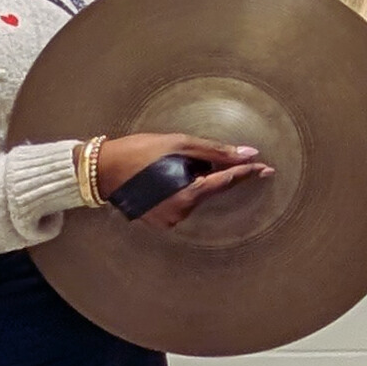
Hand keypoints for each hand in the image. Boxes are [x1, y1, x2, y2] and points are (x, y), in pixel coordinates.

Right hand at [98, 131, 271, 231]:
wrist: (99, 170)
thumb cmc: (138, 152)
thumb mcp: (178, 144)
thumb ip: (216, 151)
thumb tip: (248, 153)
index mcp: (188, 195)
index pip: (226, 182)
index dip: (247, 173)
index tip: (267, 169)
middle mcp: (182, 213)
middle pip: (208, 188)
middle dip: (206, 170)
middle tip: (184, 155)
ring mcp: (170, 220)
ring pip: (193, 195)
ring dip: (190, 178)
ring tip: (163, 164)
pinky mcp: (159, 221)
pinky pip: (179, 201)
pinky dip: (178, 188)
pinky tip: (160, 176)